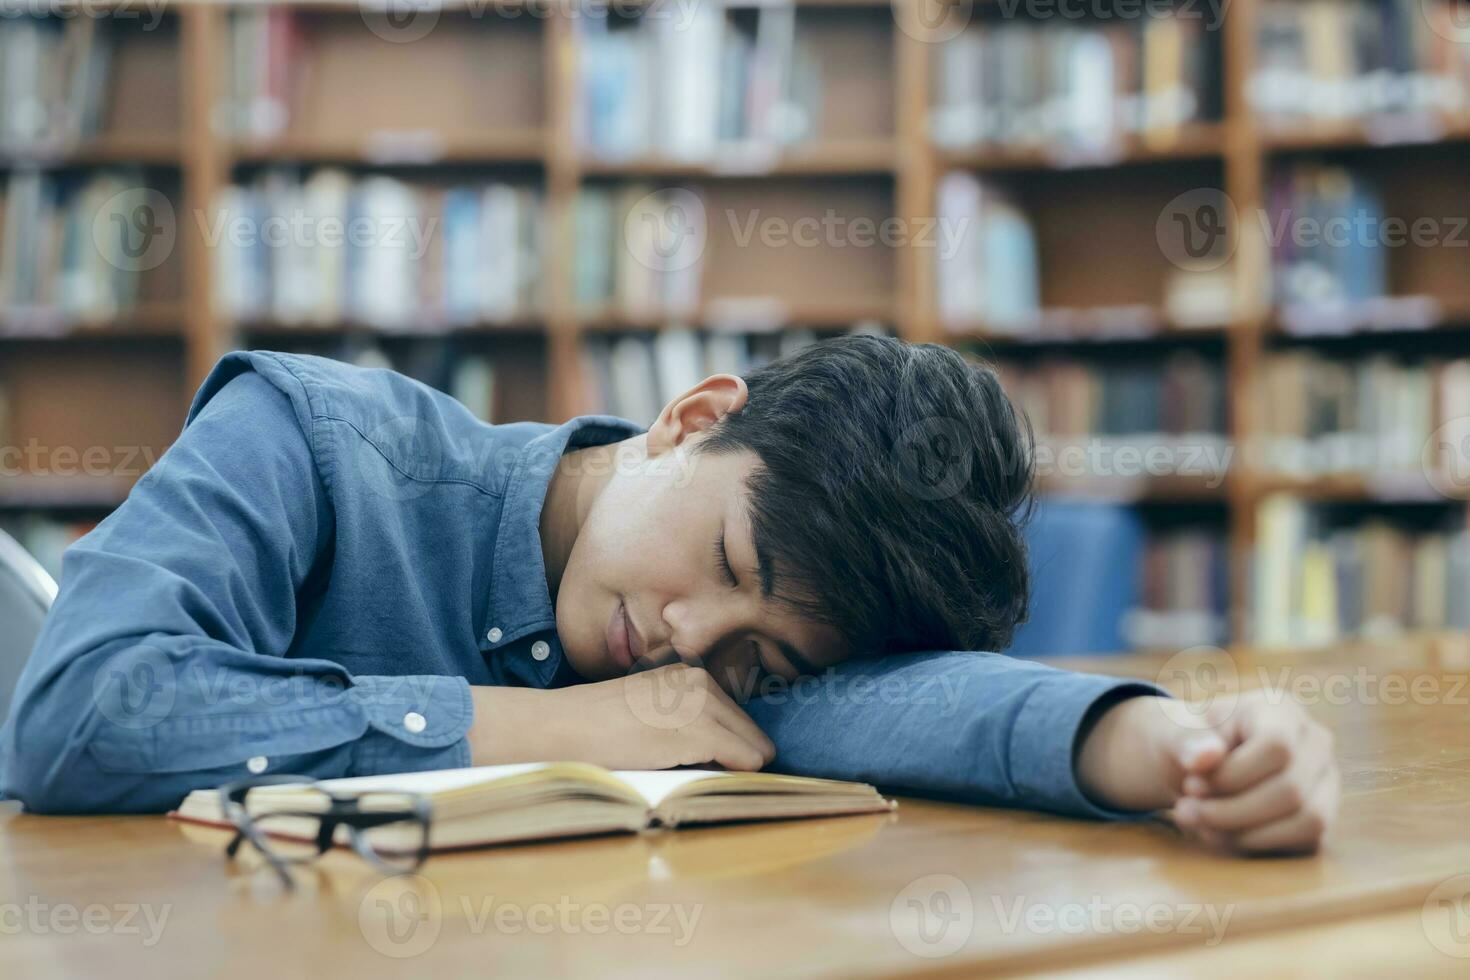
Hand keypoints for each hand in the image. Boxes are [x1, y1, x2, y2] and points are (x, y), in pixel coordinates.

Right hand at [466, 664, 776, 771]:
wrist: (560, 728)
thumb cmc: (595, 730)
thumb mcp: (648, 713)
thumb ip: (685, 724)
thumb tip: (728, 757)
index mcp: (688, 676)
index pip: (736, 718)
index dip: (730, 748)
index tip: (714, 767)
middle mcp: (700, 682)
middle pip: (750, 732)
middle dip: (738, 759)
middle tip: (709, 779)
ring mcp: (702, 705)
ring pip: (754, 748)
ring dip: (735, 770)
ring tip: (701, 782)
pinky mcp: (698, 732)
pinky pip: (746, 759)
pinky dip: (736, 778)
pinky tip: (710, 784)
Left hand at [1077, 691, 1338, 854]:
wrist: (1195, 765)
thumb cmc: (1187, 743)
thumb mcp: (1173, 733)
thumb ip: (1185, 740)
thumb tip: (1206, 756)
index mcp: (1280, 709)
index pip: (1277, 747)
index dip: (1232, 776)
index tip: (1191, 785)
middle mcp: (1314, 742)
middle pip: (1291, 790)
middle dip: (1230, 811)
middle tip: (1186, 811)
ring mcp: (1324, 780)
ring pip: (1307, 821)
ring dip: (1245, 833)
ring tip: (1199, 824)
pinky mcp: (1320, 815)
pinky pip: (1305, 842)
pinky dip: (1257, 845)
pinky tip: (1219, 835)